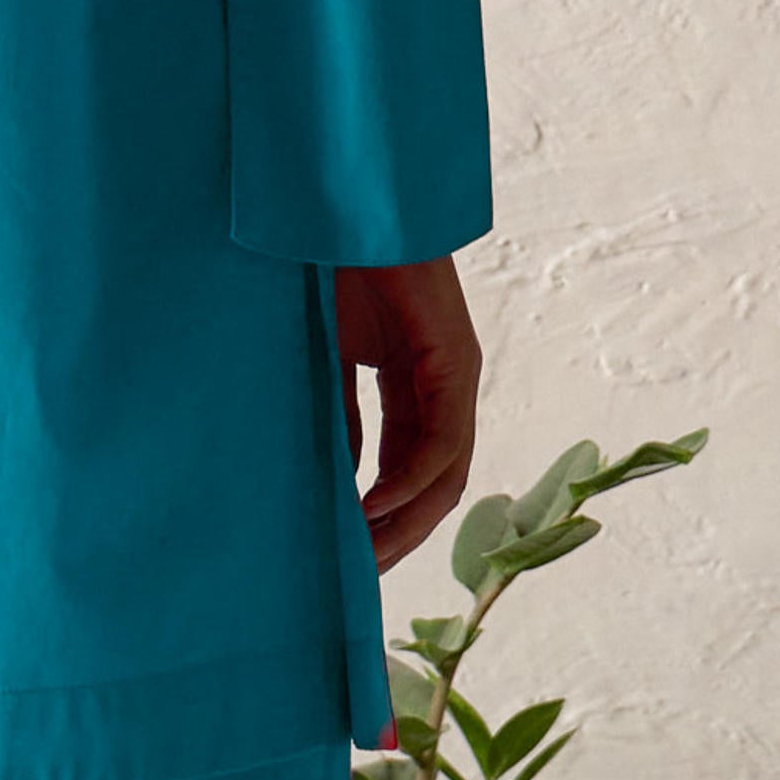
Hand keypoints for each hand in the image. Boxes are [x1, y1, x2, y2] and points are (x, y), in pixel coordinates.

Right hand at [332, 256, 479, 576]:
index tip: (346, 556)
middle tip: (356, 577)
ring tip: (364, 558)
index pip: (411, 469)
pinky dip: (405, 482)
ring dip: (406, 522)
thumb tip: (335, 485)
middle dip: (398, 535)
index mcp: (415, 382)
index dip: (383, 518)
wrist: (341, 202)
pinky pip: (438, 440)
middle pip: (436, 484)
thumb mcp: (324, 361)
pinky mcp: (453, 359)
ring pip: (446, 473)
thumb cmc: (326, 264)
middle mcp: (445, 384)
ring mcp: (455, 373)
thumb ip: (336, 417)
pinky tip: (368, 507)